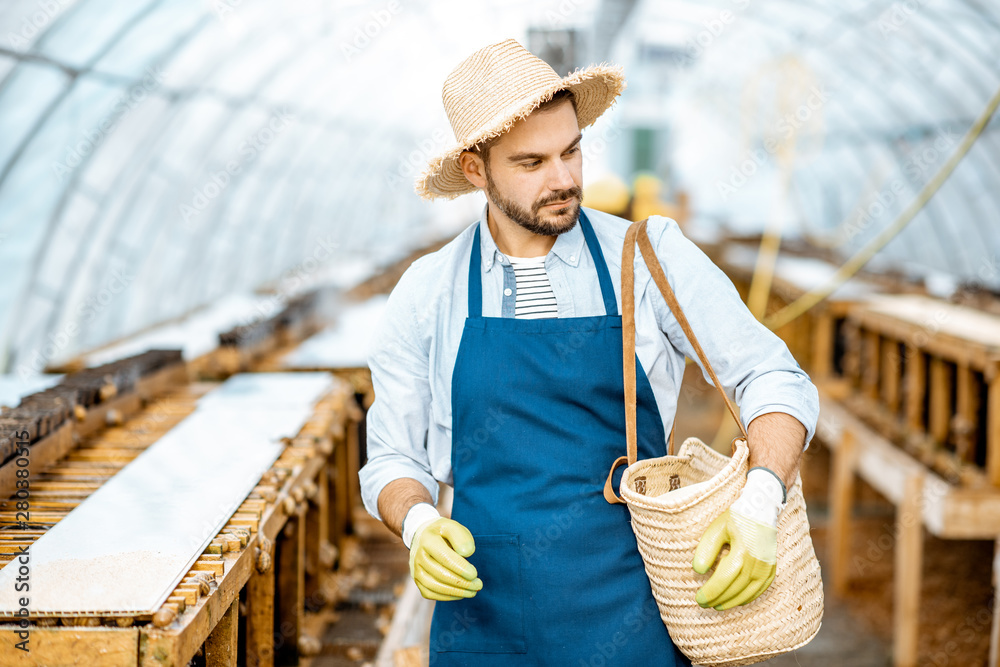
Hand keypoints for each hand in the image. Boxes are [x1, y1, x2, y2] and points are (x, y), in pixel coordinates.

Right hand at [409, 517, 482, 600]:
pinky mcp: (417, 580)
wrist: (422, 536)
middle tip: (478, 584)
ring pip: (434, 586)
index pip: (444, 558)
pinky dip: (446, 596)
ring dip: (456, 592)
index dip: (460, 568)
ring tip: (472, 592)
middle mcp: (418, 556)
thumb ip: (461, 537)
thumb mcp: (452, 526)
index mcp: (428, 540)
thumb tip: (467, 553)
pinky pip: (429, 593)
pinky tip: (460, 594)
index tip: (474, 574)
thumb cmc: (442, 533)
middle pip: (440, 574)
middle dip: (462, 582)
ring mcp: (416, 570)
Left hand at [692, 468, 784, 609]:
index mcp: (742, 552)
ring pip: (748, 592)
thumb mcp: (717, 529)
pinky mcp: (772, 568)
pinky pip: (760, 589)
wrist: (762, 508)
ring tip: (717, 605)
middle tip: (703, 603)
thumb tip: (698, 571)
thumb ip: (707, 549)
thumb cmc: (736, 518)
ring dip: (731, 602)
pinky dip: (747, 598)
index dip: (711, 591)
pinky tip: (737, 601)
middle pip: (735, 589)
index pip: (724, 579)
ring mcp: (767, 567)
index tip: (698, 598)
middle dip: (718, 599)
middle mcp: (757, 563)